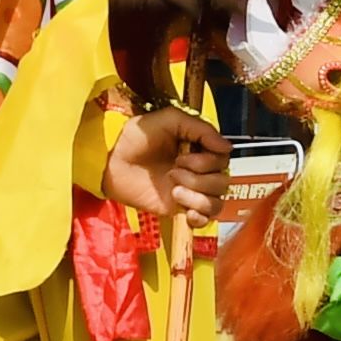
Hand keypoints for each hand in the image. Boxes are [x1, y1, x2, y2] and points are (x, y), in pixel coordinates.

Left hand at [100, 103, 231, 223]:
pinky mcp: (179, 210)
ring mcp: (190, 192)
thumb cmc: (137, 136)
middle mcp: (199, 171)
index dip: (208, 161)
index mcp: (199, 149)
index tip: (184, 156)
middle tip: (173, 170)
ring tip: (173, 188)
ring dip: (197, 196)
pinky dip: (200, 217)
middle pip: (222, 182)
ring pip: (215, 202)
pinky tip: (186, 212)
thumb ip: (201, 128)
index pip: (223, 159)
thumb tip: (228, 146)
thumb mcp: (169, 120)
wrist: (112, 161)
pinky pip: (205, 220)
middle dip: (198, 178)